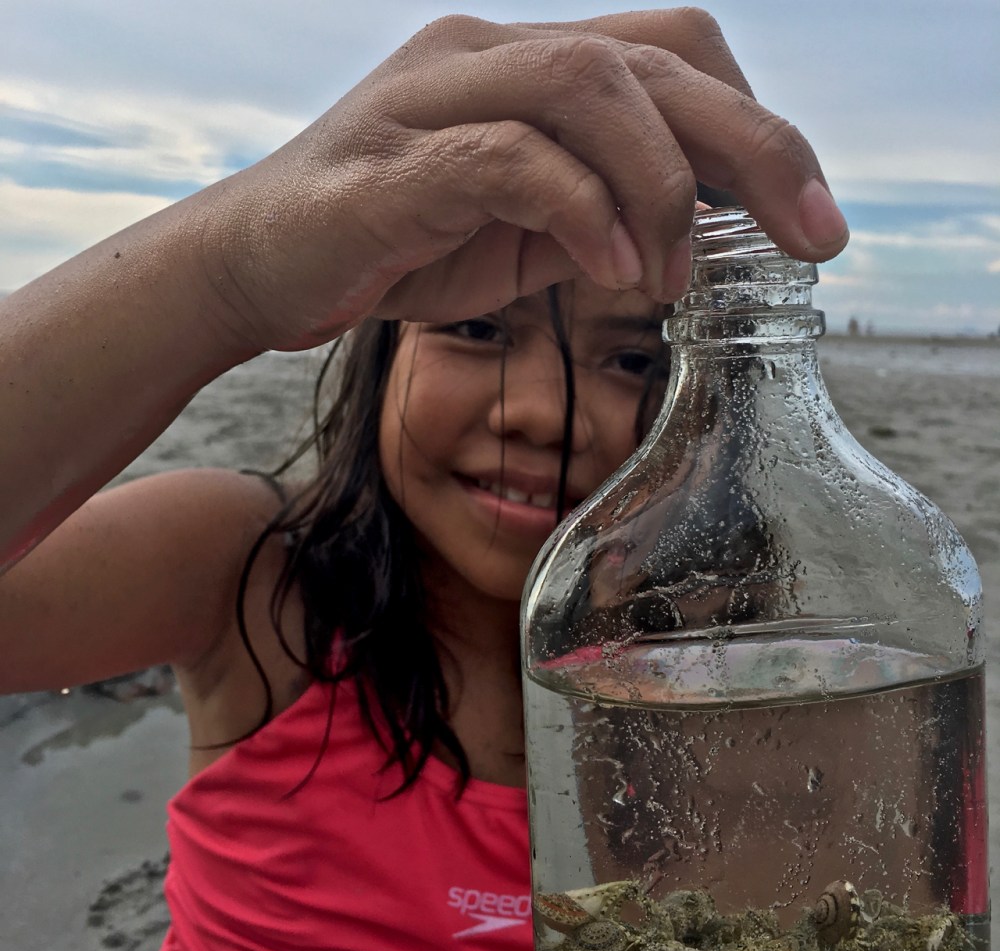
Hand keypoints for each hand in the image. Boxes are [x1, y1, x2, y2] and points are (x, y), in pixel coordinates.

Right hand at [198, 9, 848, 351]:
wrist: (259, 269)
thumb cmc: (394, 247)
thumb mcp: (521, 230)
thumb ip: (599, 210)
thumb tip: (697, 231)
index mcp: (527, 68)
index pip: (674, 54)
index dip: (758, 124)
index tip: (807, 216)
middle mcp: (488, 56)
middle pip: (656, 60)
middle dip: (757, 149)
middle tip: (813, 237)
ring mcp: (435, 97)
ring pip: (588, 86)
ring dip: (661, 186)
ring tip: (678, 275)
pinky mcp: (393, 161)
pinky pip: (510, 159)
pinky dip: (580, 212)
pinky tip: (613, 273)